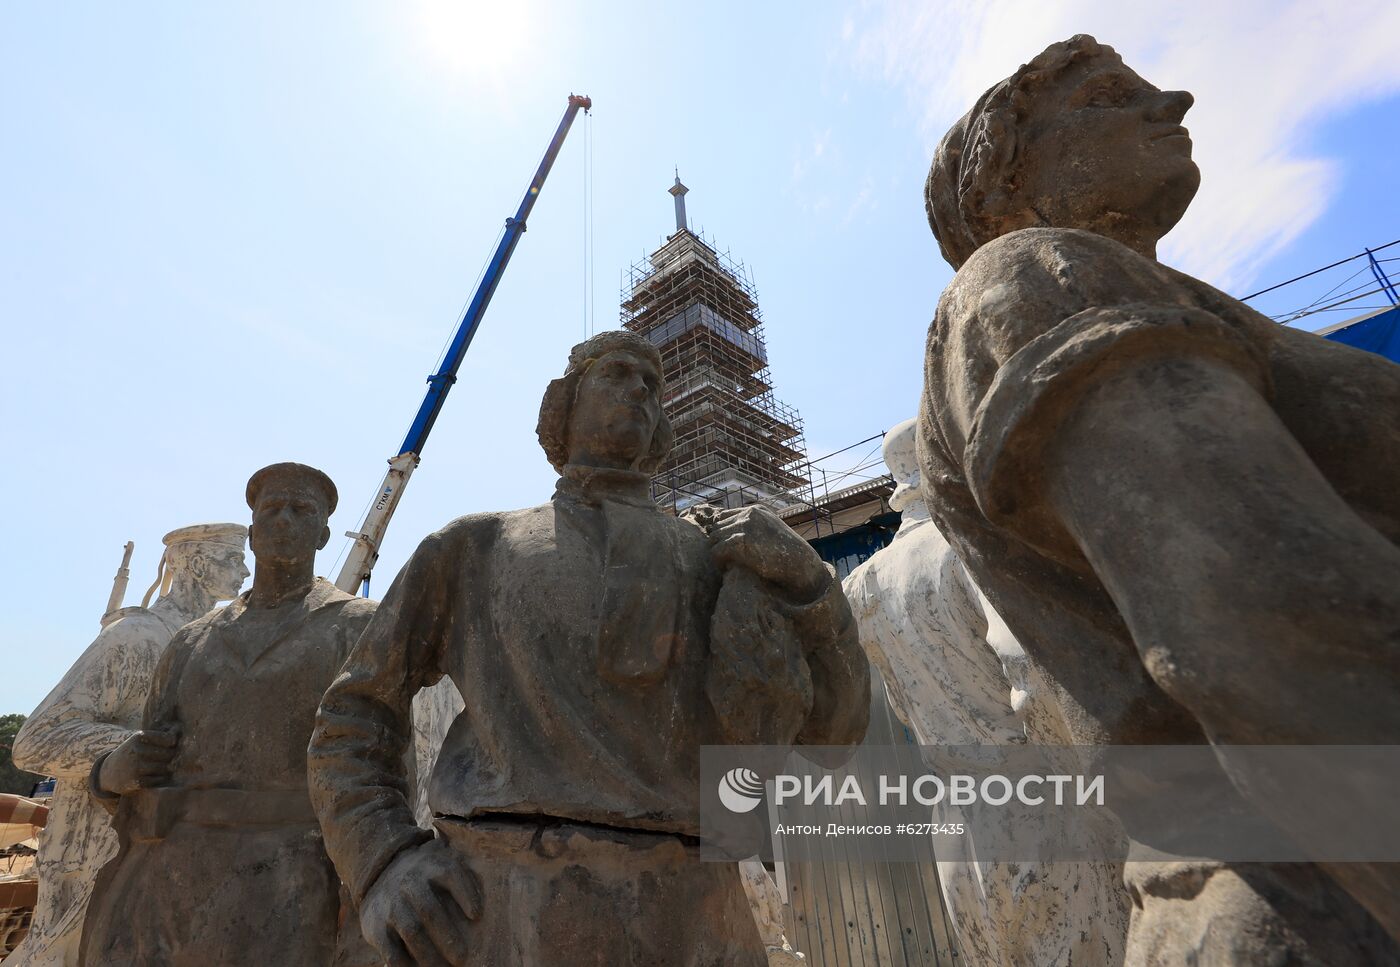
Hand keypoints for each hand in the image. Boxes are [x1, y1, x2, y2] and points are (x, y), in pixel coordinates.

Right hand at [98, 730, 177, 794]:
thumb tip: (179, 730)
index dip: (173, 744)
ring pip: (165, 767)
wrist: (109, 772)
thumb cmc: (132, 753)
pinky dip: (159, 779)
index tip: (170, 746)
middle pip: (169, 754)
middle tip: (165, 759)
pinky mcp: (137, 781)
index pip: (169, 739)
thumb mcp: (139, 741)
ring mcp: (136, 766)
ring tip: (159, 767)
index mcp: (139, 737)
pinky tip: (152, 776)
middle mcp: (137, 750)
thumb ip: (158, 736)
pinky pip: (159, 780)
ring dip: (165, 769)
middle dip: (170, 758)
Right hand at [361, 837, 481, 966]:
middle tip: (463, 957)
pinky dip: (405, 965)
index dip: (465, 894)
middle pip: (429, 910)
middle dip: (447, 937)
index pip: (450, 875)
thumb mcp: (442, 865)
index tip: (477, 916)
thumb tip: (486, 906)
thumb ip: (464, 878)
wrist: (380, 874)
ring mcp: (392, 904)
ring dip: (430, 955)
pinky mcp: (376, 926)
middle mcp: (410, 883)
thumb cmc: (427, 877)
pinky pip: (390, 950)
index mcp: (432, 866)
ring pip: (412, 931)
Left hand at [709, 506, 830, 598]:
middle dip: (718, 544)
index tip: (726, 549)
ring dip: (717, 554)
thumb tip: (734, 538)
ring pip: (714, 539)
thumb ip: (755, 529)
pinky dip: (718, 562)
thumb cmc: (788, 554)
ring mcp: (745, 526)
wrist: (800, 563)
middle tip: (726, 560)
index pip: (724, 516)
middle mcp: (749, 514)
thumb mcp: (772, 533)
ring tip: (726, 565)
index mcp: (756, 510)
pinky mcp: (742, 541)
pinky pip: (717, 551)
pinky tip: (726, 569)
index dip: (722, 533)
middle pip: (716, 528)